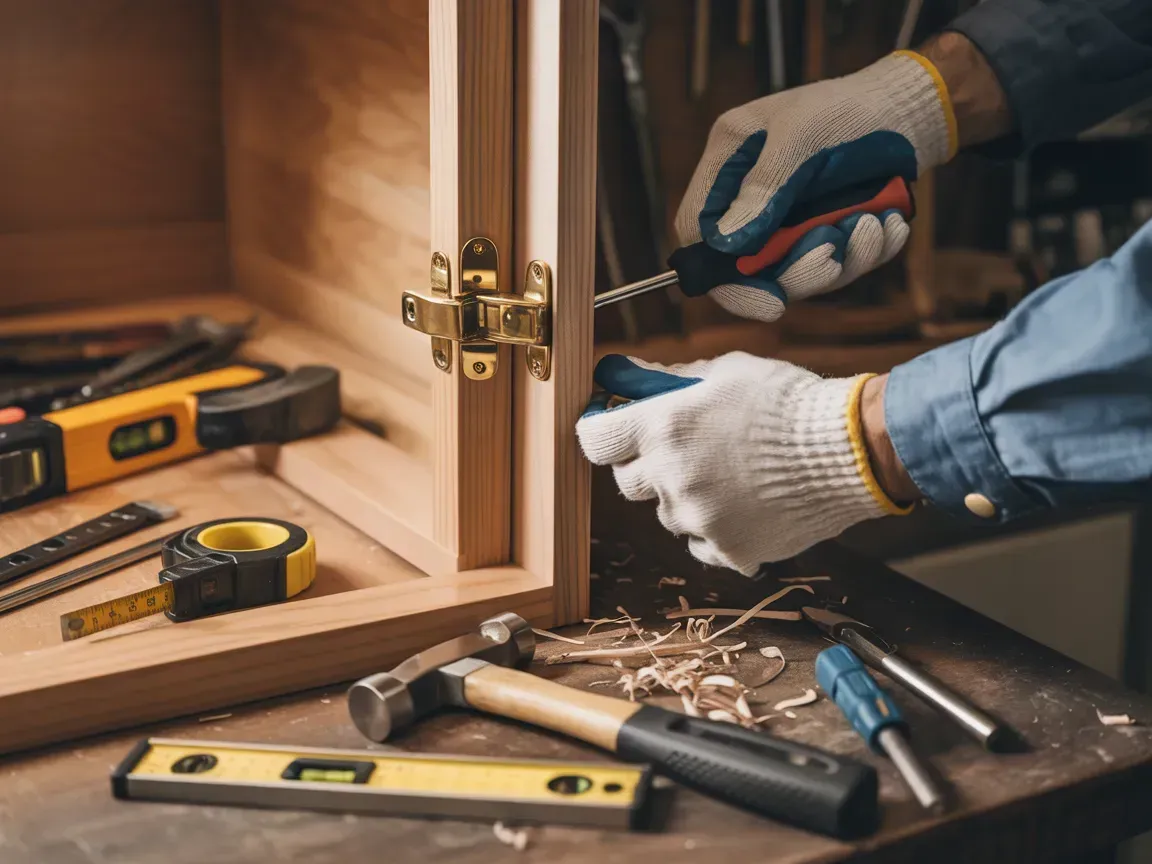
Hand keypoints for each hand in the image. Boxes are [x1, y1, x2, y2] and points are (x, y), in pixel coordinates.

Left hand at [576, 353, 913, 574]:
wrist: (850, 450)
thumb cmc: (787, 401)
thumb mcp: (724, 371)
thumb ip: (667, 379)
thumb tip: (624, 373)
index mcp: (664, 428)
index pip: (594, 439)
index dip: (600, 431)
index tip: (610, 427)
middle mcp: (672, 477)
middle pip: (625, 481)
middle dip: (645, 464)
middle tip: (681, 449)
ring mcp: (698, 519)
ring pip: (666, 514)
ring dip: (683, 496)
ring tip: (729, 475)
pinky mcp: (729, 550)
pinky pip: (700, 543)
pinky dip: (714, 528)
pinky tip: (744, 503)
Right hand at [674, 51, 955, 321]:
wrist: (908, 109)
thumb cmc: (848, 109)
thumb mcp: (800, 138)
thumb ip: (763, 190)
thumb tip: (725, 243)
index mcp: (730, 165)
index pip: (700, 230)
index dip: (723, 273)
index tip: (767, 297)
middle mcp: (751, 197)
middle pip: (749, 266)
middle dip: (797, 271)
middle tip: (833, 257)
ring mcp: (788, 220)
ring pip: (798, 272)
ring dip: (843, 260)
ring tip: (873, 224)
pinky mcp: (824, 231)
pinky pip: (838, 265)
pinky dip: (867, 252)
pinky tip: (888, 223)